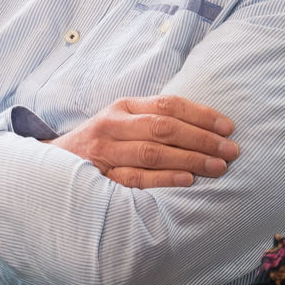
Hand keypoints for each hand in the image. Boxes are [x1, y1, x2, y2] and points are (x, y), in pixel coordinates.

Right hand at [51, 94, 239, 188]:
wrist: (53, 165)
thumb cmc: (100, 144)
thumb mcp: (121, 122)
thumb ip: (153, 119)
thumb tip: (206, 126)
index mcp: (123, 107)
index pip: (168, 105)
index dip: (201, 114)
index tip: (228, 126)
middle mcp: (112, 126)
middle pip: (163, 128)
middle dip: (202, 138)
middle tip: (231, 150)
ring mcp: (105, 152)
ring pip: (152, 152)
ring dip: (190, 159)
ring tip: (218, 167)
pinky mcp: (101, 178)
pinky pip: (136, 178)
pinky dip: (163, 178)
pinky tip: (188, 180)